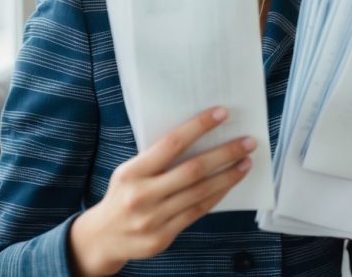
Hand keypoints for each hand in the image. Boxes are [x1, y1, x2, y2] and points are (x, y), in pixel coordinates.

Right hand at [69, 107, 254, 275]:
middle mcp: (142, 195)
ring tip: (247, 162)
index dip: (199, 127)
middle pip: (193, 170)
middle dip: (225, 153)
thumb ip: (158, 158)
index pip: (171, 144)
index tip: (222, 113)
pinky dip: (217, 195)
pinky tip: (230, 183)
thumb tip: (200, 136)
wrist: (103, 237)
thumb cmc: (123, 194)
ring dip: (228, 176)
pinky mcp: (163, 237)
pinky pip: (198, 211)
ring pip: (200, 192)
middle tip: (248, 142)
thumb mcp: (130, 171)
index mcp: (131, 172)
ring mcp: (153, 219)